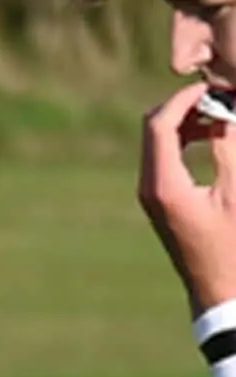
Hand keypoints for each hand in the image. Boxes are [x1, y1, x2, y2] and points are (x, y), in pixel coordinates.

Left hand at [139, 82, 235, 311]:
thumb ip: (230, 145)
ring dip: (191, 120)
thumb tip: (227, 108)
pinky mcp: (162, 199)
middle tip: (226, 97)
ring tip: (227, 114)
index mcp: (162, 185)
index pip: (159, 123)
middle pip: (155, 127)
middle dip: (188, 105)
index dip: (187, 98)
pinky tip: (218, 135)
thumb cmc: (234, 244)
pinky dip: (189, 138)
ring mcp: (153, 194)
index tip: (218, 88)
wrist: (221, 288)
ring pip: (161, 140)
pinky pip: (168, 156)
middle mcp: (149, 188)